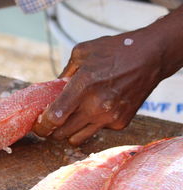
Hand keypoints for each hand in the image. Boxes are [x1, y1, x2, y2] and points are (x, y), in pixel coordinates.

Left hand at [33, 13, 182, 144]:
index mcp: (83, 86)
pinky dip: (91, 124)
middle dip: (51, 131)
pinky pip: (97, 131)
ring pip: (78, 138)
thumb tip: (53, 89)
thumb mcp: (82, 53)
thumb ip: (64, 73)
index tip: (37, 125)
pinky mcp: (120, 123)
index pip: (55, 117)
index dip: (42, 126)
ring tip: (68, 120)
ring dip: (68, 132)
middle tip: (49, 124)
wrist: (151, 56)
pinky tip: (95, 110)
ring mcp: (109, 117)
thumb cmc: (115, 51)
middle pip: (62, 134)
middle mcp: (96, 106)